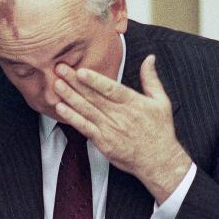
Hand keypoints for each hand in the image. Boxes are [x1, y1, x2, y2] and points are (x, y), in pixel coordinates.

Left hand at [53, 54, 192, 203]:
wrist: (159, 161)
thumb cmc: (160, 131)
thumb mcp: (161, 102)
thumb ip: (151, 79)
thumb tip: (149, 58)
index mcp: (133, 103)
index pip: (111, 89)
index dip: (95, 80)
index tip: (81, 70)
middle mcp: (120, 115)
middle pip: (94, 97)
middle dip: (75, 82)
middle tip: (60, 69)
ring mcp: (110, 129)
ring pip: (86, 110)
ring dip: (70, 97)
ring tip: (57, 84)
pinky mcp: (103, 142)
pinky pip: (85, 128)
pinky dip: (72, 118)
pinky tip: (61, 108)